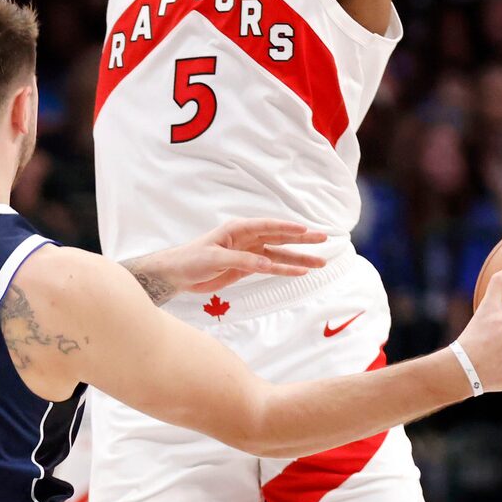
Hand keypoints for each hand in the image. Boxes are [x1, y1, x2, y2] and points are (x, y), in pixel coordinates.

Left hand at [127, 220, 328, 301]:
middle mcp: (246, 238)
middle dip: (302, 240)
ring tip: (320, 263)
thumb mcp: (215, 259)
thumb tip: (266, 264)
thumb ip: (242, 261)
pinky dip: (285, 270)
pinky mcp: (246, 267)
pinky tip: (299, 273)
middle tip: (324, 239)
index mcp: (238, 229)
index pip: (268, 226)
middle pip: (280, 238)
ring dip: (298, 259)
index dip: (288, 228)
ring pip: (279, 255)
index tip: (306, 230)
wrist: (177, 275)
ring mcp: (248, 253)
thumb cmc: (190, 259)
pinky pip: (270, 268)